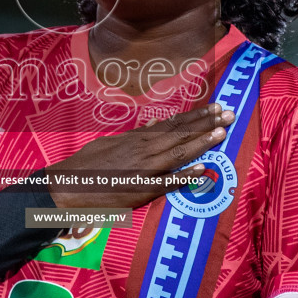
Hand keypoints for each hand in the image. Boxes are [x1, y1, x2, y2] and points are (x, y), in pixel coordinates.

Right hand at [46, 103, 233, 210]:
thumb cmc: (87, 166)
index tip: (215, 108)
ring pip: (178, 153)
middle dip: (207, 124)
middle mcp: (143, 149)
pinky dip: (185, 176)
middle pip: (181, 134)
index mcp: (137, 138)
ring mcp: (143, 169)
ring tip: (222, 133)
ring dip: (202, 143)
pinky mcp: (140, 190)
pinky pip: (168, 183)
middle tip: (230, 113)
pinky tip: (202, 170)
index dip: (196, 116)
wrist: (68, 185)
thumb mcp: (110, 143)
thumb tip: (153, 125)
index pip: (173, 123)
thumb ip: (134, 136)